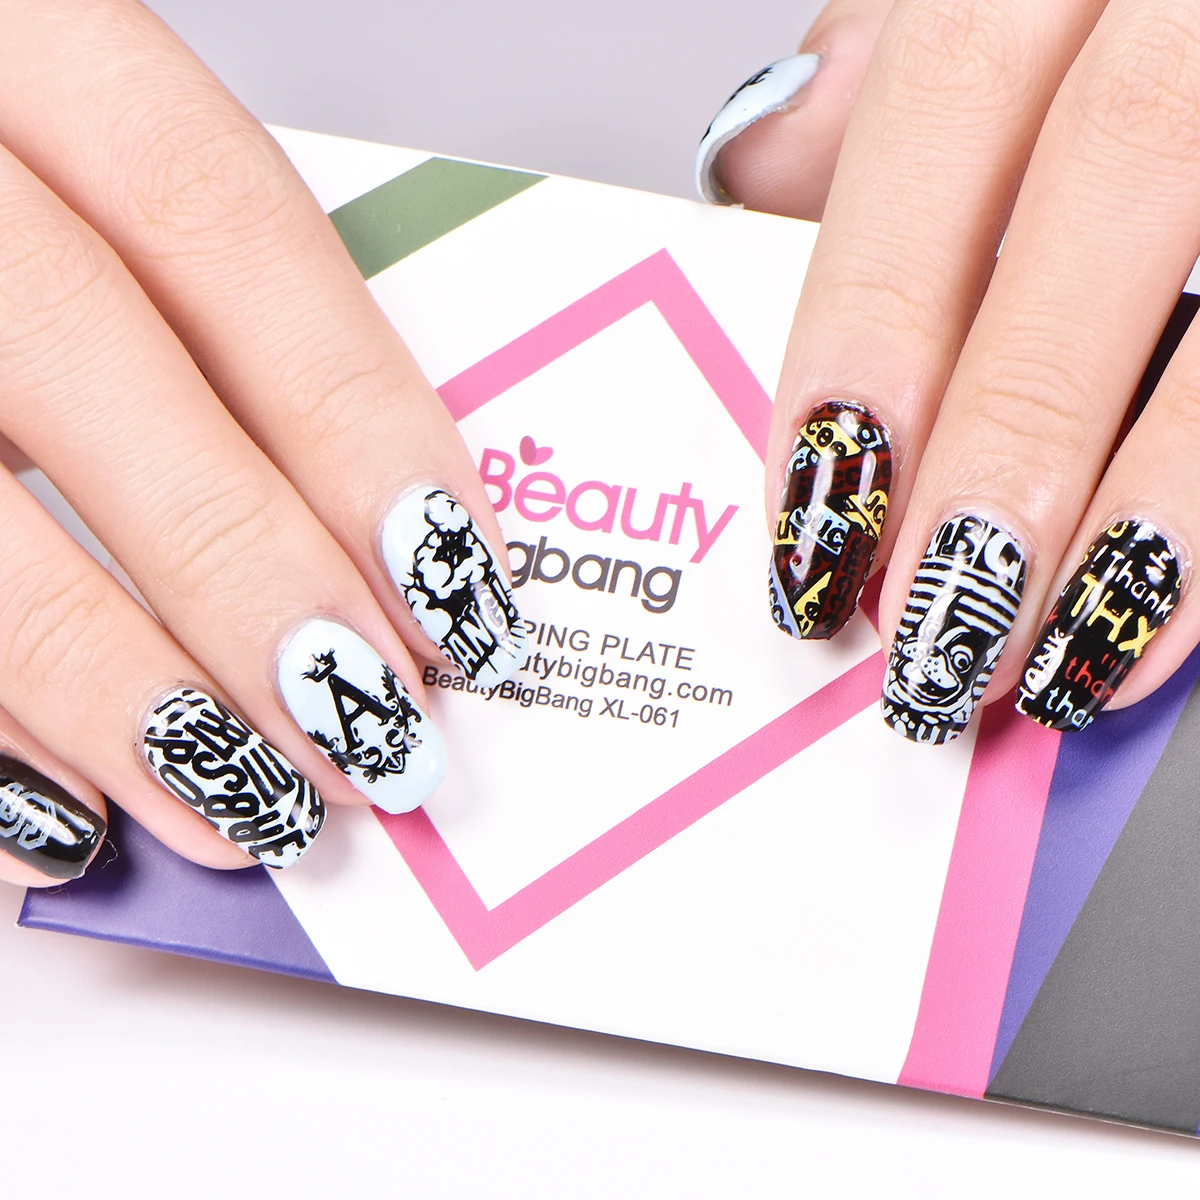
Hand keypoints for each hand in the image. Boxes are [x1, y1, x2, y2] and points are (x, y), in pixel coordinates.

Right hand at [0, 0, 524, 885]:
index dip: (356, 415)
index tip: (458, 579)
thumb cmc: (17, 207)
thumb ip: (212, 337)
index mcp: (20, 36)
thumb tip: (368, 551)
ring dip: (103, 677)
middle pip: (77, 344)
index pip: (218, 213)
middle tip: (368, 728)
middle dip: (243, 566)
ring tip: (241, 804)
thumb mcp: (91, 190)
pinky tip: (57, 820)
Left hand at [700, 0, 1199, 742]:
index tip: (811, 506)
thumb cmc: (1133, 3)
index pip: (942, 96)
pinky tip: (1170, 605)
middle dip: (1007, 421)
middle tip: (926, 618)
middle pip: (1109, 169)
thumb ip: (896, 71)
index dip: (871, 317)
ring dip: (1152, 492)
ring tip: (1052, 655)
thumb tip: (760, 162)